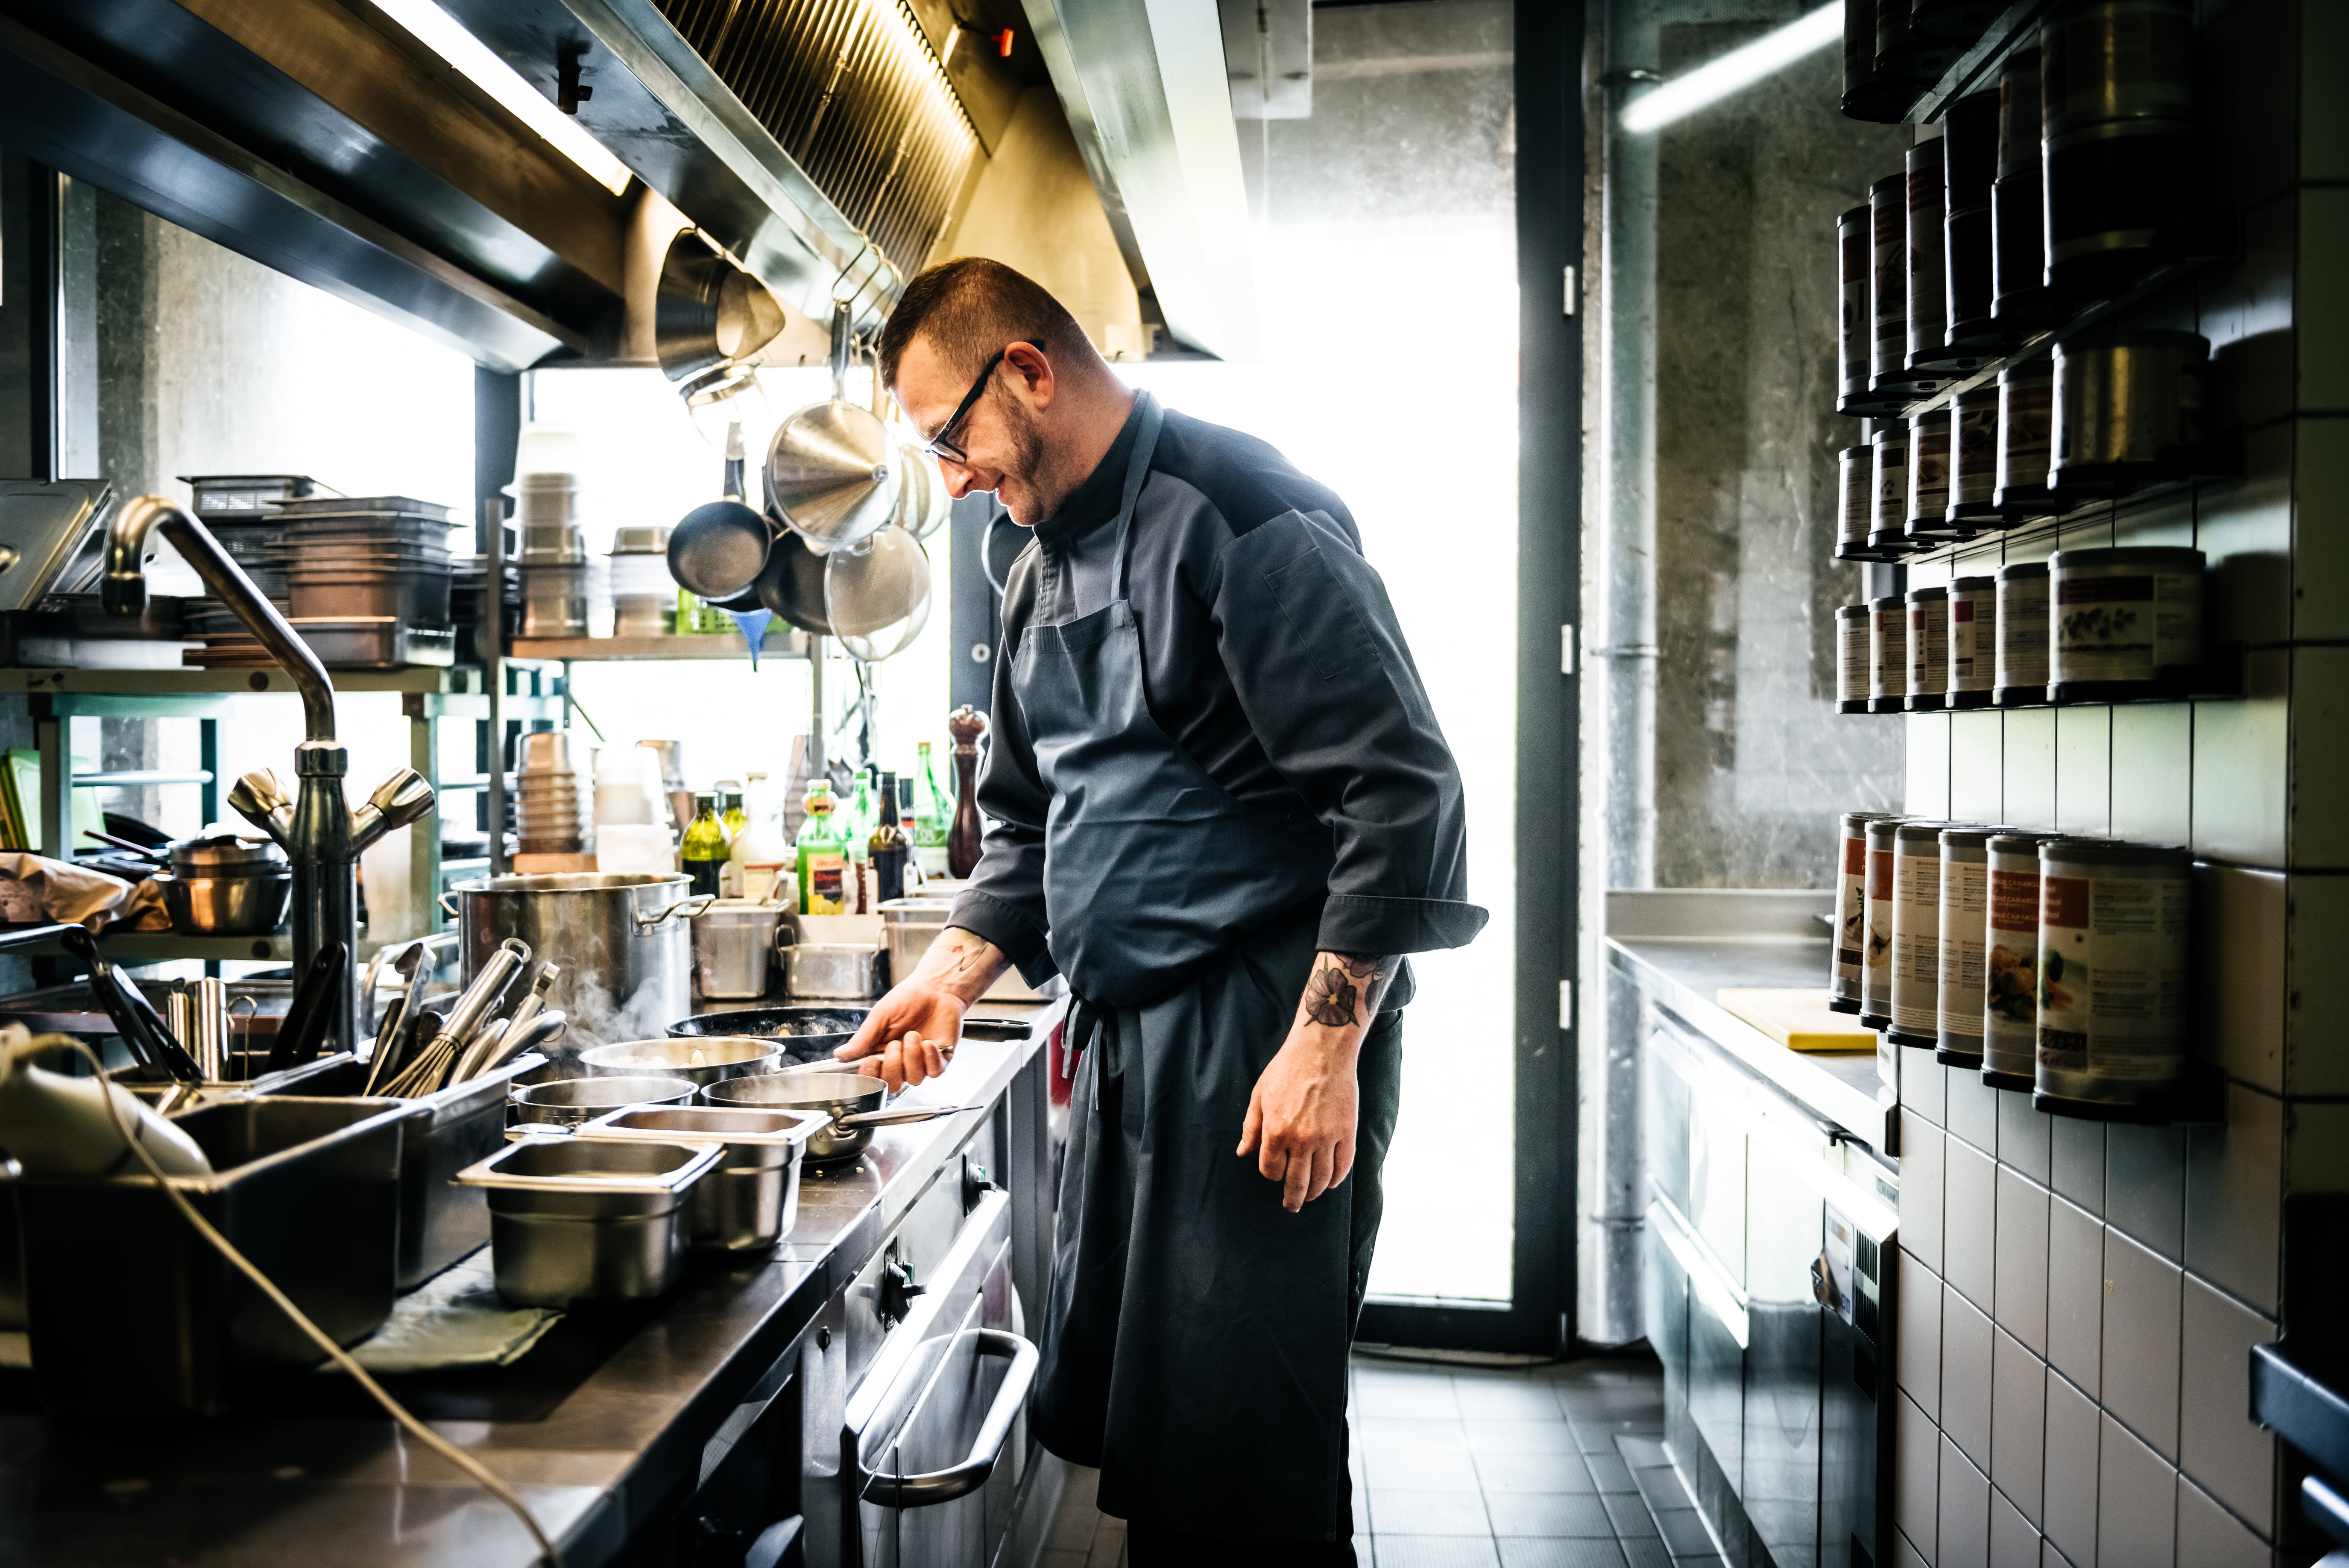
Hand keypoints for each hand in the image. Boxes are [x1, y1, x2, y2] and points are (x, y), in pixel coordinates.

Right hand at [835, 982, 963, 1091]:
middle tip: (895, 1044)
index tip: (871, 1060)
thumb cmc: (908, 998)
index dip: (870, 1074)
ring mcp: (921, 1062)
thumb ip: (863, 1038)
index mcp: (880, 1052)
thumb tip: (841, 1054)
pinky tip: (929, 1042)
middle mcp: (900, 1061)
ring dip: (912, 1057)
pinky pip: (934, 1072)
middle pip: (892, 1084)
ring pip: (914, 1079)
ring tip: (914, 1035)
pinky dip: (930, 1058)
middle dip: (892, 1066)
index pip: (871, 1076)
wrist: (936, 987)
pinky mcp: (940, 1059)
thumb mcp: (880, 1016)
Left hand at [1236, 1024, 1360, 1212]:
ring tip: (1311, 1196)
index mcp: (1276, 1131)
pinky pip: (1343, 1166)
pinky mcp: (1347, 1132)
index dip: (1271, 1174)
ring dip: (1315, 1192)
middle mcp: (1301, 1139)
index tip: (1273, 1172)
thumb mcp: (1259, 1095)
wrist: (1322, 1049)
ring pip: (1321, 1179)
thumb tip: (1243, 1153)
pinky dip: (1337, 1179)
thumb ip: (1251, 1127)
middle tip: (1292, 1206)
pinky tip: (1331, 1183)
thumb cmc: (1287, 1068)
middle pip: (1297, 1182)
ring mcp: (1327, 1137)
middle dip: (1293, 1199)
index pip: (1271, 1169)